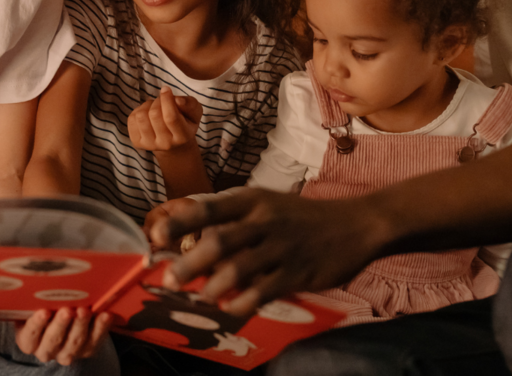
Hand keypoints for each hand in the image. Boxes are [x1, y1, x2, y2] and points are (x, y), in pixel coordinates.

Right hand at [15, 307, 112, 364]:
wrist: (66, 319)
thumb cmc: (46, 307)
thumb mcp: (35, 305)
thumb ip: (35, 300)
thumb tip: (39, 281)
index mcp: (29, 341)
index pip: (30, 335)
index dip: (36, 324)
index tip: (44, 311)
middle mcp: (46, 350)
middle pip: (53, 341)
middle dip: (61, 325)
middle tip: (67, 310)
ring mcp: (68, 352)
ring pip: (74, 342)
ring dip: (80, 325)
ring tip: (84, 310)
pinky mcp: (87, 349)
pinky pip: (95, 340)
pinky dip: (100, 327)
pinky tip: (104, 314)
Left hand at [128, 87, 202, 152]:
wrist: (174, 144)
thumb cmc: (185, 122)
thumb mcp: (195, 112)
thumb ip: (190, 104)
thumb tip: (177, 100)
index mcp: (183, 136)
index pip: (171, 118)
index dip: (166, 100)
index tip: (166, 89)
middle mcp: (166, 144)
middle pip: (154, 115)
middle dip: (158, 100)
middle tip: (163, 99)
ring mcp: (149, 145)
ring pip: (141, 116)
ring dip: (148, 105)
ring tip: (155, 106)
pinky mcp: (137, 142)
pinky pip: (131, 119)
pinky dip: (139, 110)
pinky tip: (148, 114)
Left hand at [150, 189, 382, 315]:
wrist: (355, 225)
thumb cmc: (303, 218)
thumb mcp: (269, 207)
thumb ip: (236, 223)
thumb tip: (194, 244)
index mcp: (254, 200)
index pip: (210, 208)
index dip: (180, 221)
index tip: (156, 235)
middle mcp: (265, 221)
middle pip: (219, 241)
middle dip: (190, 263)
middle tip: (170, 279)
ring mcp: (282, 247)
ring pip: (239, 269)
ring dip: (212, 287)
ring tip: (200, 298)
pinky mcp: (297, 272)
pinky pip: (263, 291)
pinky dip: (243, 304)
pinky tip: (232, 310)